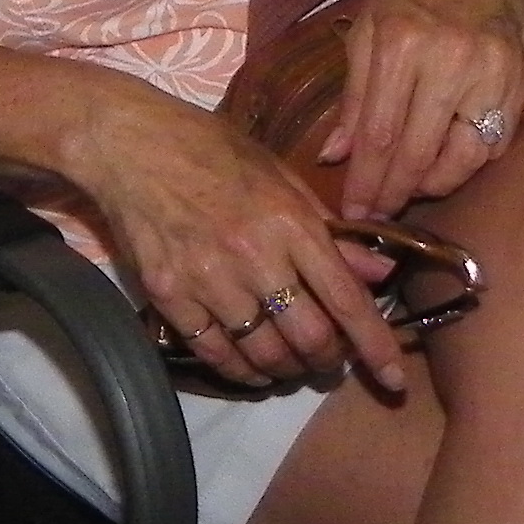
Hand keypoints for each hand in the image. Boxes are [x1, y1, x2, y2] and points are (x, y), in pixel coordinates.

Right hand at [57, 75, 411, 399]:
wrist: (128, 143)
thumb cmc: (211, 149)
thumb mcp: (280, 175)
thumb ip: (330, 229)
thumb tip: (379, 272)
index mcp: (289, 221)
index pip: (345, 299)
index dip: (376, 346)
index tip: (395, 379)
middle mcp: (253, 256)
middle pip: (309, 338)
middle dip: (329, 360)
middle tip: (329, 359)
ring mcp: (208, 279)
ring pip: (265, 353)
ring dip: (288, 369)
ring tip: (291, 363)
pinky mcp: (170, 295)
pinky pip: (215, 353)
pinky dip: (241, 370)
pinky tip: (250, 366)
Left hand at [312, 0, 523, 220]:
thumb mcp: (369, 28)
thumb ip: (355, 97)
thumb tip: (335, 156)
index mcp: (402, 45)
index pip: (380, 134)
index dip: (366, 182)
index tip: (354, 213)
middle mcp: (449, 62)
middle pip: (418, 153)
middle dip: (394, 193)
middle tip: (378, 217)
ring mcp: (491, 73)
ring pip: (463, 157)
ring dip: (433, 185)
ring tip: (410, 193)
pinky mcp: (520, 79)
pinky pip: (495, 142)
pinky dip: (469, 163)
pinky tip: (447, 167)